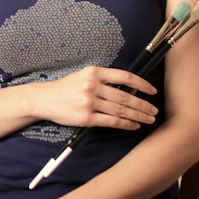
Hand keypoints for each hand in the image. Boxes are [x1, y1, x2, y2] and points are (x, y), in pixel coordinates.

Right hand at [38, 66, 157, 130]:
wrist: (44, 99)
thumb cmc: (66, 88)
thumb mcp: (84, 76)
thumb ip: (104, 80)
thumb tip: (130, 90)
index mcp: (94, 72)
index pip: (124, 77)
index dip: (141, 84)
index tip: (152, 91)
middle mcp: (92, 86)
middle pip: (126, 96)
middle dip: (143, 105)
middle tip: (154, 110)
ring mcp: (89, 102)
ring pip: (121, 110)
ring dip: (138, 116)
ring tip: (148, 119)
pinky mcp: (86, 118)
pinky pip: (111, 121)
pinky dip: (126, 124)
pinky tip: (134, 125)